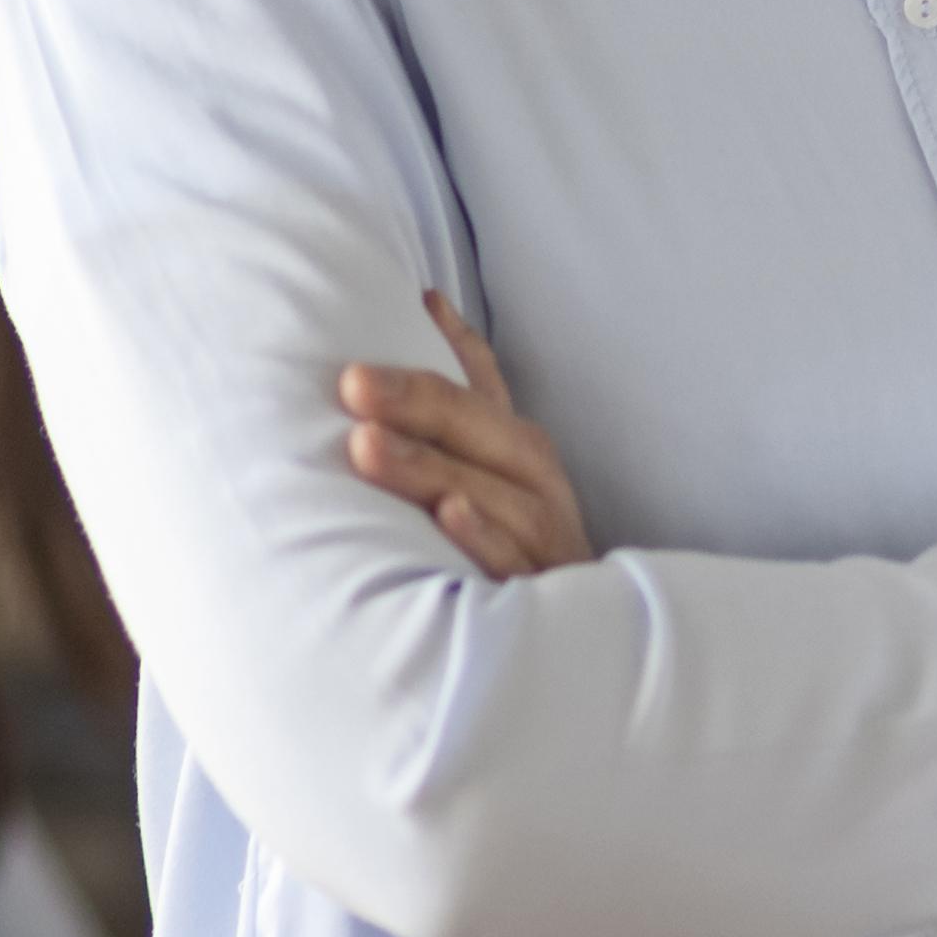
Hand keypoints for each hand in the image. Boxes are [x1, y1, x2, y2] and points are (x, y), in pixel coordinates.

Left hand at [339, 295, 593, 579]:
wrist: (584, 635)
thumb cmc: (516, 538)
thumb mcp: (491, 464)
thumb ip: (460, 397)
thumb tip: (425, 301)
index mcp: (516, 446)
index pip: (480, 385)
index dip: (447, 343)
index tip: (413, 302)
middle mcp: (534, 480)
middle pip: (478, 429)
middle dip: (415, 402)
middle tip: (352, 382)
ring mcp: (541, 534)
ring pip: (490, 493)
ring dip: (429, 468)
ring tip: (368, 445)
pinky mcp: (540, 587)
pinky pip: (511, 560)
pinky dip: (482, 537)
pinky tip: (447, 516)